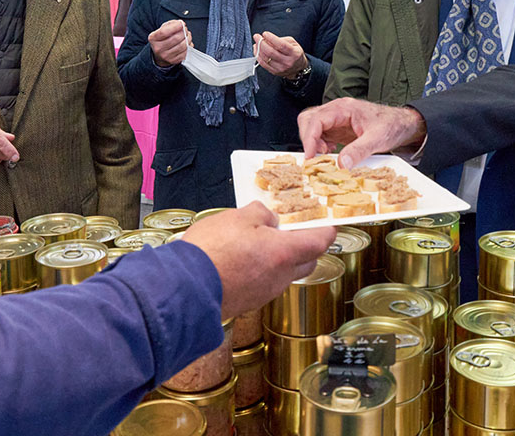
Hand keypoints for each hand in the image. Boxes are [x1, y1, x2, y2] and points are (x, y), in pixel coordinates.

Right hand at [150, 19, 191, 66]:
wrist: (160, 54)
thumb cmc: (163, 39)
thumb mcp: (162, 29)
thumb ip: (171, 24)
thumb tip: (180, 24)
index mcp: (153, 38)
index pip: (164, 32)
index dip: (175, 27)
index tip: (181, 23)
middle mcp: (158, 48)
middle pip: (175, 38)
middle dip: (184, 32)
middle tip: (185, 29)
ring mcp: (166, 56)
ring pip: (182, 46)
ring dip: (188, 38)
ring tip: (187, 35)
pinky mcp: (173, 61)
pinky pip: (186, 52)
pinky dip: (189, 45)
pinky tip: (187, 42)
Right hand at [182, 202, 335, 319]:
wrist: (184, 289)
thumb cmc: (211, 253)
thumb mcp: (237, 217)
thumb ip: (260, 214)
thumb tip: (268, 217)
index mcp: (284, 253)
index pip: (320, 242)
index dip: (327, 231)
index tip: (329, 224)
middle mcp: (280, 276)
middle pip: (306, 260)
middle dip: (305, 245)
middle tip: (292, 229)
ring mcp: (265, 292)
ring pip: (285, 273)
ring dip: (281, 258)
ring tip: (262, 241)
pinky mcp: (250, 301)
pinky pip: (266, 282)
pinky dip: (264, 270)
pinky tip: (246, 259)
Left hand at [254, 31, 307, 77]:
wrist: (298, 68)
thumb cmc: (295, 53)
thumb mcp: (293, 43)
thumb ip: (281, 40)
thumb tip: (267, 39)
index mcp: (294, 53)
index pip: (281, 45)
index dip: (271, 38)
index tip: (265, 33)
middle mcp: (288, 62)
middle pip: (271, 52)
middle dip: (261, 43)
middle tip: (257, 36)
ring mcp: (281, 68)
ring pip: (265, 58)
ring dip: (258, 49)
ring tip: (256, 43)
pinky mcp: (275, 72)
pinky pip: (263, 64)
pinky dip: (258, 56)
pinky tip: (257, 51)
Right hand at [298, 98, 426, 168]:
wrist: (401, 124)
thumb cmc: (391, 125)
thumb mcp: (377, 139)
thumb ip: (359, 150)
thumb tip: (341, 164)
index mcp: (343, 108)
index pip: (316, 119)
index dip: (309, 138)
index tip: (310, 156)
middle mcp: (336, 111)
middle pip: (308, 119)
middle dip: (308, 139)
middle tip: (316, 157)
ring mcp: (336, 119)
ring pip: (311, 126)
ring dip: (313, 142)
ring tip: (324, 156)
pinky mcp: (338, 128)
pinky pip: (320, 134)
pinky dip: (319, 145)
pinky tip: (330, 154)